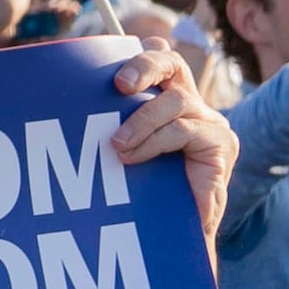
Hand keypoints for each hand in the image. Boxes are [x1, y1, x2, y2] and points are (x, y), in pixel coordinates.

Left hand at [106, 44, 239, 242]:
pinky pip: (184, 131)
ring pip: (175, 101)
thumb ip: (110, 126)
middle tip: (119, 84)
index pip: (160, 58)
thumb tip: (66, 103)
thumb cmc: (148, 193)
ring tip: (118, 145)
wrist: (181, 235)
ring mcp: (211, 123)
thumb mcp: (126, 152)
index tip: (115, 65)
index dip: (141, 53)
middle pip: (171, 63)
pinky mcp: (222, 145)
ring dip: (141, 120)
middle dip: (144, 66)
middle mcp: (193, 105)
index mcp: (170, 99)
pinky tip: (134, 156)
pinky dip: (155, 141)